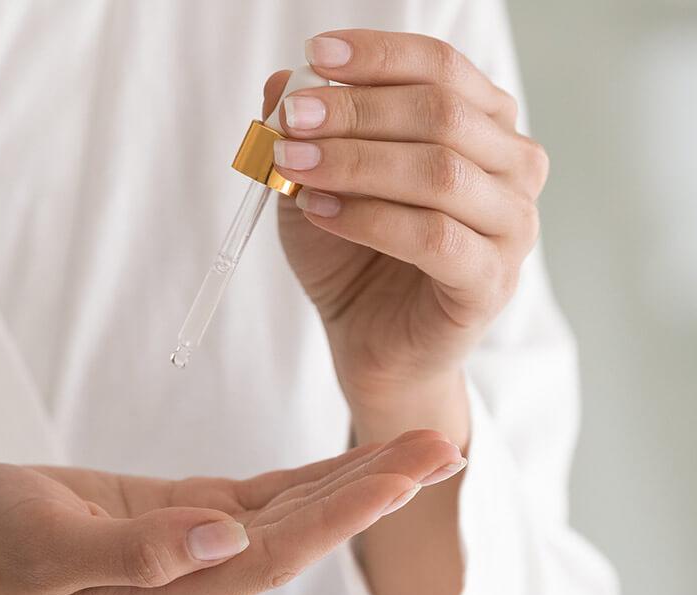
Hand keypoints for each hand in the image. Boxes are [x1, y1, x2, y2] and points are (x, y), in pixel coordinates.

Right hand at [0, 431, 462, 594]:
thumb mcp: (49, 542)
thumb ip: (137, 552)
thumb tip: (224, 537)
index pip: (273, 556)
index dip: (340, 515)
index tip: (402, 476)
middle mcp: (197, 584)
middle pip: (303, 535)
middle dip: (375, 491)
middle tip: (447, 445)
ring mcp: (197, 553)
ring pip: (293, 515)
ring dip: (358, 481)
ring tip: (425, 447)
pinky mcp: (188, 519)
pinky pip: (262, 499)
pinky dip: (313, 478)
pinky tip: (358, 461)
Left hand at [264, 30, 547, 429]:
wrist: (370, 340)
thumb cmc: (353, 254)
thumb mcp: (318, 181)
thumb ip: (309, 133)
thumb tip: (281, 82)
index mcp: (484, 125)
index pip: (441, 67)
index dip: (378, 56)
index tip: (314, 55)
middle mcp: (512, 167)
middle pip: (441, 113)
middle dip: (356, 109)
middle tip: (293, 119)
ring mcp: (511, 226)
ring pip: (439, 172)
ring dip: (357, 162)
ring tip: (294, 165)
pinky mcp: (489, 282)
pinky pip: (432, 238)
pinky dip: (368, 218)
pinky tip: (319, 212)